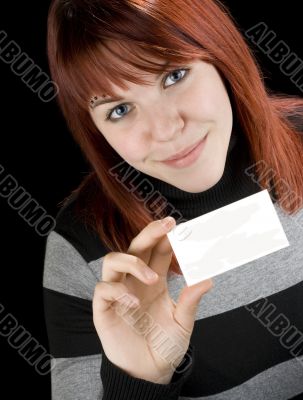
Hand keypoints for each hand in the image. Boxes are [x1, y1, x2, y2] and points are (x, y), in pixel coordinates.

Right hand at [93, 217, 212, 383]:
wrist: (149, 372)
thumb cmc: (165, 345)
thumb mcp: (182, 323)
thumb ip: (191, 301)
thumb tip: (207, 279)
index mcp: (154, 280)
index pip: (158, 251)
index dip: (166, 237)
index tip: (180, 227)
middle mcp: (134, 281)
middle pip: (135, 247)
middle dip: (149, 233)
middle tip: (167, 226)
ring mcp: (118, 293)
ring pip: (113, 260)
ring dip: (132, 262)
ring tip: (152, 278)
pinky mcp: (104, 308)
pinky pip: (103, 289)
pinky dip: (117, 291)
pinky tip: (134, 303)